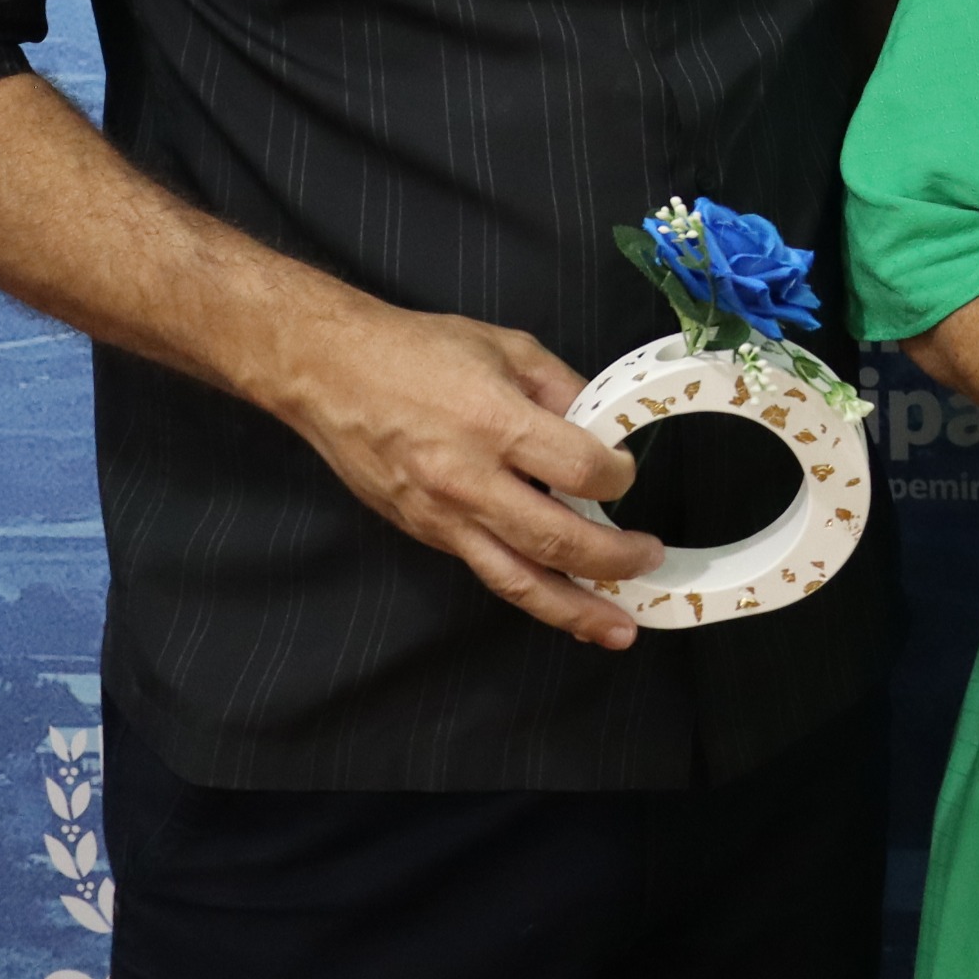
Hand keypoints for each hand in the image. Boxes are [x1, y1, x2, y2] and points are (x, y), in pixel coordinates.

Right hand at [262, 296, 664, 648]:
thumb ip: (561, 388)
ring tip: (617, 630)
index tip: (626, 472)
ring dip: (575, 610)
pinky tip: (562, 603)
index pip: (579, 470)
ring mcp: (443, 516)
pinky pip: (487, 571)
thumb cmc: (416, 351)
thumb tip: (604, 426)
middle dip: (613, 560)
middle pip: (556, 540)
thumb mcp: (506, 347)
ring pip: (518, 580)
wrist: (329, 373)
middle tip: (650, 561)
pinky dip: (529, 592)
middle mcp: (468, 480)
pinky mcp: (424, 534)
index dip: (618, 476)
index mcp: (494, 423)